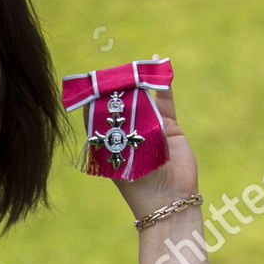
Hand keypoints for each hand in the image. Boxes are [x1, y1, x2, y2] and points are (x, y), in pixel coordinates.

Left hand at [85, 79, 198, 223]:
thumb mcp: (117, 156)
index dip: (97, 98)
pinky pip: (165, 100)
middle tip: (115, 71)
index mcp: (110, 143)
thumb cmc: (137, 183)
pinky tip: (158, 64)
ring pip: (143, 99)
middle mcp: (129, 134)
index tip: (94, 82)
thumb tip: (97, 103)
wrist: (168, 199)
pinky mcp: (170, 127)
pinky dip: (161, 83)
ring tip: (135, 65)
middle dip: (118, 86)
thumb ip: (110, 130)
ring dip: (138, 81)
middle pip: (121, 103)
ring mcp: (150, 128)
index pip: (99, 115)